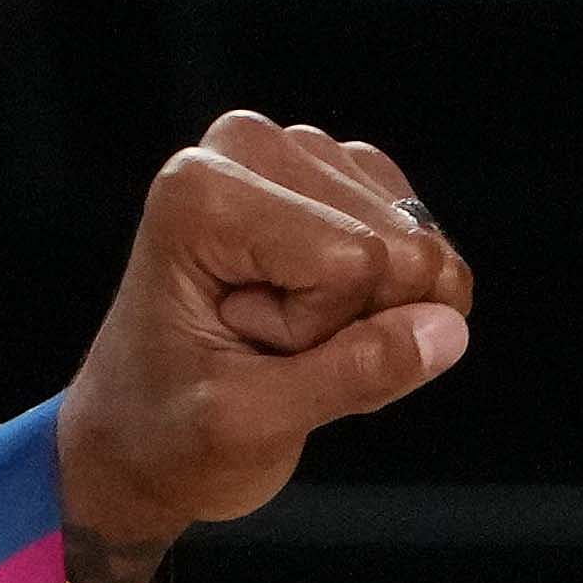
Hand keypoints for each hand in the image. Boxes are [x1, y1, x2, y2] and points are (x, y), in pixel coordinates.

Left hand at [55, 113, 476, 582]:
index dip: (318, 333)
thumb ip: (351, 375)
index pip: (354, 261)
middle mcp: (248, 146)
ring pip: (414, 244)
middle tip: (263, 349)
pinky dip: (381, 298)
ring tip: (278, 338)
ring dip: (361, 314)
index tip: (243, 349)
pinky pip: (419, 241)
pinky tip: (314, 318)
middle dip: (346, 321)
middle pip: (393, 244)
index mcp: (203, 191)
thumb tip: (447, 329)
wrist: (135, 436)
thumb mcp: (250, 427)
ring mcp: (298, 151)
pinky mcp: (337, 174)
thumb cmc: (168, 435)